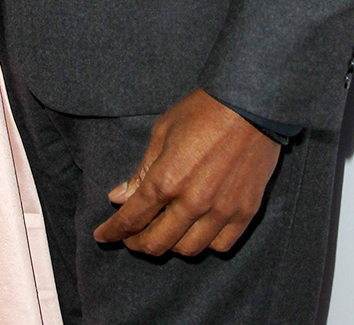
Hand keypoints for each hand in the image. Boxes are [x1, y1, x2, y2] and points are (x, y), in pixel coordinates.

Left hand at [92, 86, 280, 256]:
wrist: (250, 103)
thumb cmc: (203, 111)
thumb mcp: (163, 132)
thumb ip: (141, 171)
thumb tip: (119, 197)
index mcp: (167, 179)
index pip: (132, 218)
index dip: (113, 231)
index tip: (103, 235)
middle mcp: (193, 202)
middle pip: (157, 243)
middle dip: (137, 243)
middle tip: (131, 237)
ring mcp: (221, 210)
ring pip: (188, 249)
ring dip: (170, 245)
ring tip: (164, 231)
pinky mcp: (245, 211)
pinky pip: (220, 245)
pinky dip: (204, 244)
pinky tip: (197, 230)